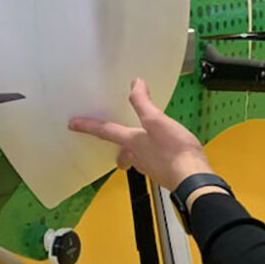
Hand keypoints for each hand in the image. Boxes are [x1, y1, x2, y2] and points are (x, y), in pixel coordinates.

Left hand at [69, 78, 212, 190]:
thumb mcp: (157, 121)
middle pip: (122, 152)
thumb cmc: (174, 151)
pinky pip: (154, 163)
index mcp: (132, 143)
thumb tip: (135, 84)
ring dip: (136, 153)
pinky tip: (164, 153)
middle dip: (118, 149)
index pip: (105, 131)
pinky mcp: (164, 173)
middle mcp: (138, 157)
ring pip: (137, 159)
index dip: (88, 125)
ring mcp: (151, 168)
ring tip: (142, 145)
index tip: (72, 124)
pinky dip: (154, 157)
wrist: (192, 179)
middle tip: (117, 146)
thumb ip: (143, 103)